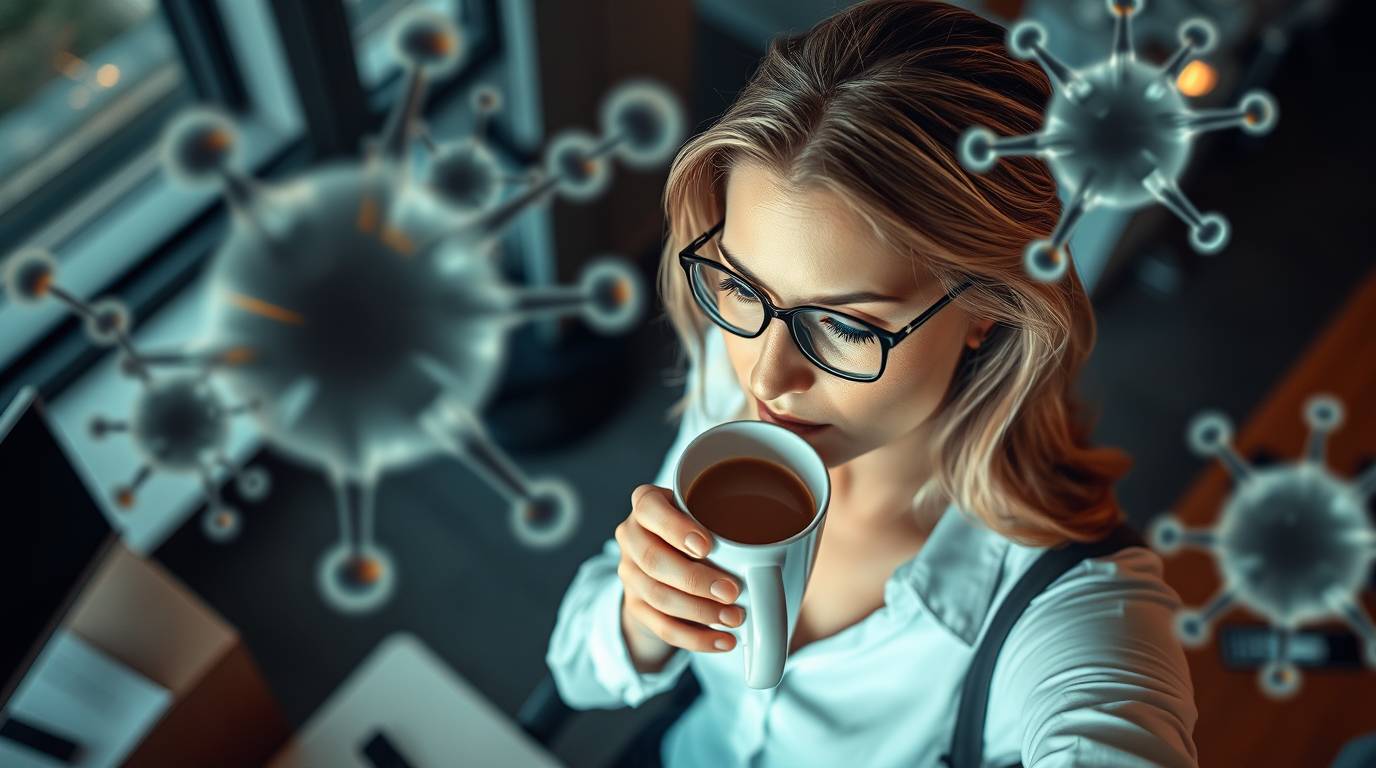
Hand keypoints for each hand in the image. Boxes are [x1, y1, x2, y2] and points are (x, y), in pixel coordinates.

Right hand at [616, 484, 744, 653]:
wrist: (668, 566)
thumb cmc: (701, 532)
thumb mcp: (710, 515)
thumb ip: (732, 521)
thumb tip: (795, 543)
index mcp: (648, 504)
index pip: (648, 507)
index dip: (674, 527)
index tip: (706, 546)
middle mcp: (632, 536)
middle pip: (653, 559)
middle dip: (695, 579)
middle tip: (733, 590)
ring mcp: (630, 573)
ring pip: (659, 596)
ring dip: (700, 611)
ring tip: (735, 618)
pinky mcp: (636, 607)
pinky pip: (663, 627)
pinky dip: (696, 638)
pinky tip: (723, 641)